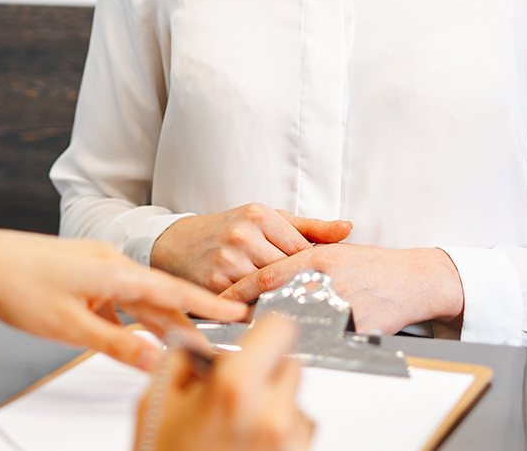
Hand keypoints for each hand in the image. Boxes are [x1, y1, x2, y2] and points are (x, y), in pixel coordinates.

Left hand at [0, 229, 249, 370]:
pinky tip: (129, 333)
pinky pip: (118, 293)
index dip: (209, 308)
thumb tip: (155, 361)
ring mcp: (95, 263)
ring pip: (138, 297)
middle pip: (161, 297)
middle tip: (217, 342)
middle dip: (189, 322)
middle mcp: (111, 262)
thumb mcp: (70, 328)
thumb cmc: (17, 286)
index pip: (175, 294)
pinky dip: (131, 314)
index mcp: (115, 272)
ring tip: (181, 346)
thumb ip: (117, 345)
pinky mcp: (81, 268)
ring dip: (158, 322)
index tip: (240, 314)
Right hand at [137, 314, 312, 450]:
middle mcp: (271, 414)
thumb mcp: (155, 401)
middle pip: (291, 364)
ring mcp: (289, 443)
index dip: (266, 332)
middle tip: (235, 392)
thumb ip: (181, 359)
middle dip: (265, 371)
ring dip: (275, 404)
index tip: (256, 339)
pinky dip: (280, 433)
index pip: (281, 328)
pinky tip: (248, 446)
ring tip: (238, 427)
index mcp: (235, 387)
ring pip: (296, 400)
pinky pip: (300, 431)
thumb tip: (198, 340)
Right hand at [151, 204, 351, 292]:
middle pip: (288, 270)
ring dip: (280, 299)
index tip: (319, 278)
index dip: (311, 267)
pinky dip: (258, 309)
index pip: (302, 248)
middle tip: (311, 299)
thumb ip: (310, 227)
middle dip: (298, 285)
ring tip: (288, 306)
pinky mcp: (215, 283)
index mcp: (259, 214)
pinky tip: (263, 311)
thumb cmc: (228, 230)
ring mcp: (228, 259)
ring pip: (270, 289)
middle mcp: (243, 235)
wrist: (178, 243)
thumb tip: (347, 229)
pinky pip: (248, 303)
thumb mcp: (269, 220)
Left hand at [221, 244, 462, 335]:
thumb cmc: (372, 265)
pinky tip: (295, 349)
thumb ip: (300, 259)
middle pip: (276, 301)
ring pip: (296, 322)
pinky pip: (324, 338)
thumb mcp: (334, 251)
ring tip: (256, 340)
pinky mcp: (355, 325)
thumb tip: (264, 275)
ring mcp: (340, 303)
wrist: (413, 279)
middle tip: (229, 325)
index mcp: (316, 257)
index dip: (240, 290)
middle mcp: (325, 278)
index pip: (267, 275)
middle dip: (252, 315)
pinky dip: (307, 343)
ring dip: (277, 333)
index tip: (221, 300)